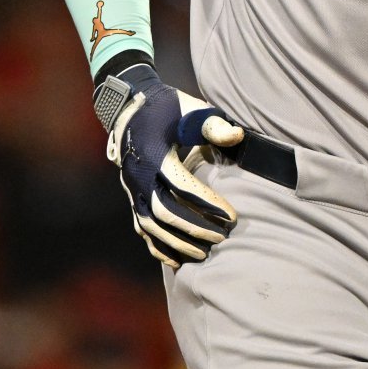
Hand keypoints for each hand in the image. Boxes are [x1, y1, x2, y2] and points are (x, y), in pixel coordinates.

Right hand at [95, 65, 244, 267]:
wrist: (131, 108)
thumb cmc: (170, 108)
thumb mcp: (192, 110)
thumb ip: (214, 125)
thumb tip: (236, 137)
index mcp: (155, 155)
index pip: (183, 187)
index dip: (208, 204)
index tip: (232, 216)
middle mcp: (139, 176)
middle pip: (165, 212)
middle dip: (195, 228)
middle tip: (222, 237)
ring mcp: (132, 189)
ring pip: (151, 226)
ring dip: (176, 243)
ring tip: (204, 253)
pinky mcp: (131, 196)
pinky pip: (141, 227)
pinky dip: (157, 246)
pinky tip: (175, 260)